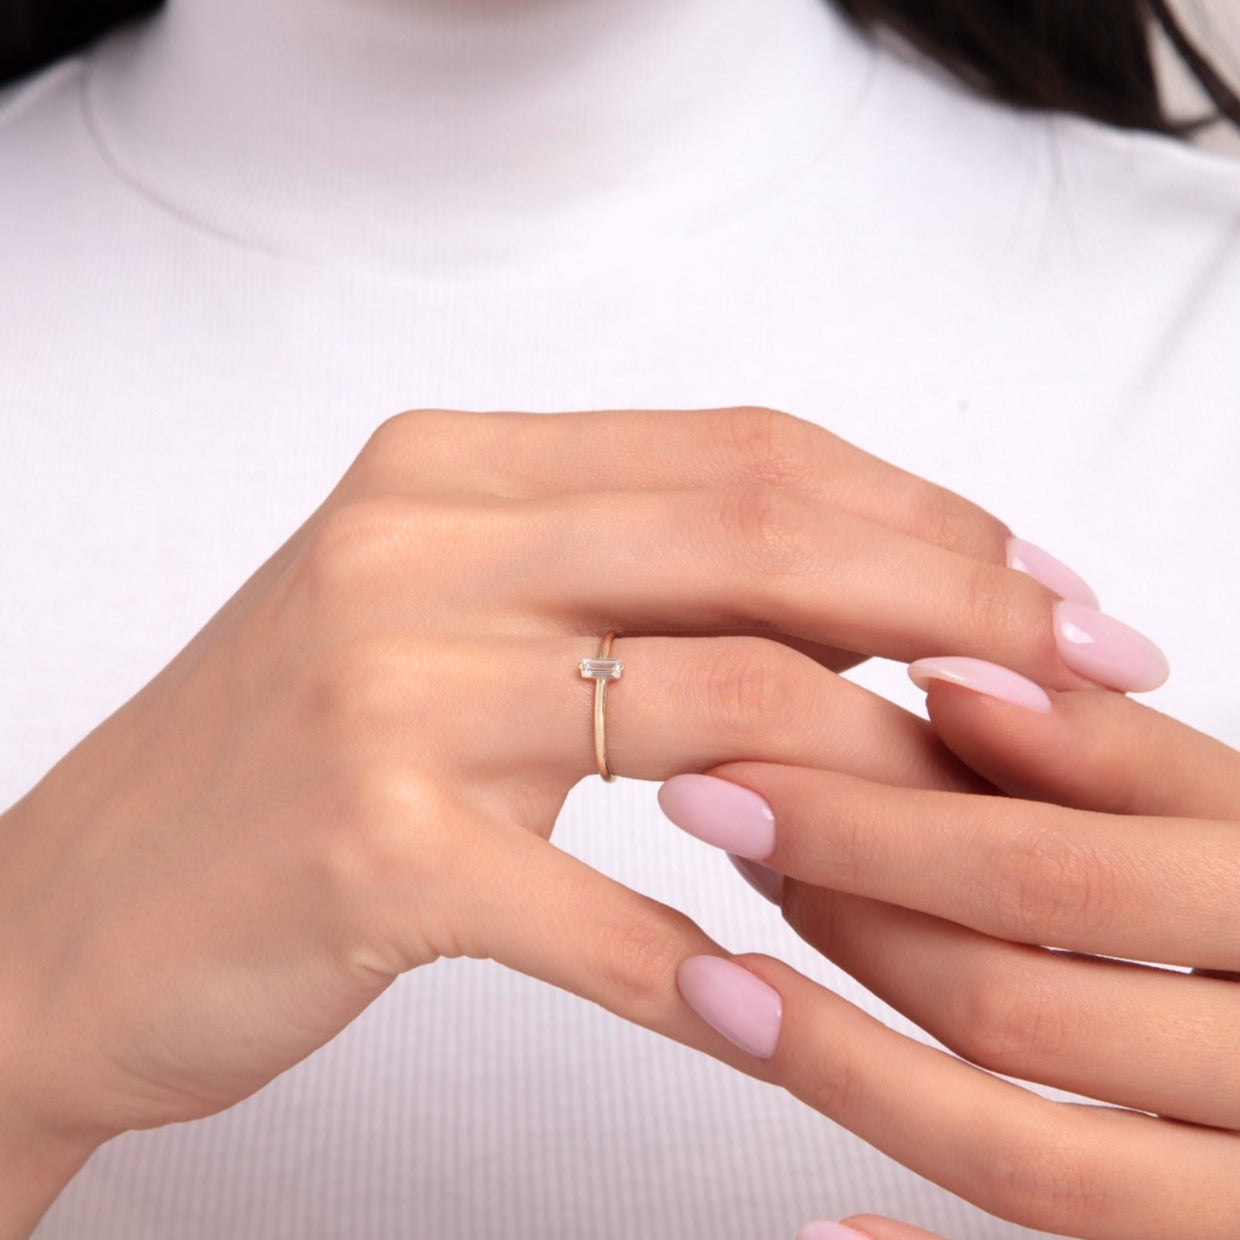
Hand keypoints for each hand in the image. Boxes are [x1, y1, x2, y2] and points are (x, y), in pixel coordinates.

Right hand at [0, 406, 1100, 1225]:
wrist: (72, 909)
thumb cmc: (279, 767)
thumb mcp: (444, 626)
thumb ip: (612, 591)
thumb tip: (839, 615)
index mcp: (452, 471)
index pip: (745, 454)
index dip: (921, 513)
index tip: (1042, 589)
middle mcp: (421, 544)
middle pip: (757, 539)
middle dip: (957, 605)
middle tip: (1091, 672)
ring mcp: (389, 689)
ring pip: (716, 702)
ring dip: (878, 785)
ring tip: (983, 843)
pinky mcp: (368, 848)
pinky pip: (594, 908)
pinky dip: (707, 970)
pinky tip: (785, 1014)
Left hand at [659, 661, 1238, 1238]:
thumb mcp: (1237, 818)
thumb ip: (1113, 755)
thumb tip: (951, 679)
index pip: (1046, 873)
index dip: (868, 825)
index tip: (731, 779)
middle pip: (1011, 1005)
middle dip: (844, 923)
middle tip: (727, 853)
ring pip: (1016, 1155)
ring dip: (841, 1067)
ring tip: (717, 986)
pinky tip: (811, 1222)